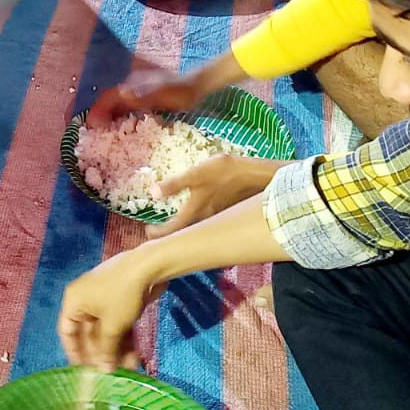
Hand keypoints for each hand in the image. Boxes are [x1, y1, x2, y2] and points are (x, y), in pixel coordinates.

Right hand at [58, 249, 161, 370]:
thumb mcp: (112, 326)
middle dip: (101, 354)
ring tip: (129, 367)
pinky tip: (135, 355)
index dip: (74, 352)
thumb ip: (105, 350)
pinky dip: (123, 337)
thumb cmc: (122, 294)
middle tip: (111, 372)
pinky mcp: (119, 298)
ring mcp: (103, 298)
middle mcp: (84, 299)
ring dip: (115, 349)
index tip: (83, 371)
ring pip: (105, 330)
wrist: (148, 266)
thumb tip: (103, 370)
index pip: (66, 332)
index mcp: (74, 301)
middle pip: (88, 333)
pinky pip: (116, 322)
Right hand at [87, 67, 204, 126]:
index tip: (90, 126)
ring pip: (117, 102)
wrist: (198, 84)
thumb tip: (120, 92)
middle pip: (110, 99)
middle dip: (99, 113)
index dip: (97, 110)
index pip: (109, 97)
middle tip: (92, 132)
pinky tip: (122, 126)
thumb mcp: (164, 94)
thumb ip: (142, 94)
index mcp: (133, 85)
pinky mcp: (146, 96)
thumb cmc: (182, 91)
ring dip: (108, 115)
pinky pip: (127, 106)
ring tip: (102, 132)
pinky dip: (119, 115)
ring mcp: (139, 90)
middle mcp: (132, 86)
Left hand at [145, 154, 282, 238]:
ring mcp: (218, 222)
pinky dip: (199, 227)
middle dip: (170, 235)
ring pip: (196, 233)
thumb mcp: (198, 173)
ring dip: (184, 231)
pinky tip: (198, 218)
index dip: (157, 233)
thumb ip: (175, 184)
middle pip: (184, 235)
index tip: (147, 231)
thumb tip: (152, 194)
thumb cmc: (228, 173)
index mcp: (195, 213)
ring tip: (175, 225)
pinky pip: (209, 229)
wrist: (262, 178)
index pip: (171, 231)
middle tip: (158, 230)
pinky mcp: (227, 218)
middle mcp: (206, 223)